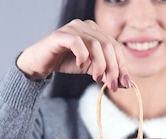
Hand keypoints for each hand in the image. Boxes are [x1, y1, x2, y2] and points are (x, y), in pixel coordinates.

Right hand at [16, 19, 130, 91]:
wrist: (40, 63)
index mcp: (96, 32)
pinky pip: (77, 42)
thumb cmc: (65, 62)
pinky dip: (83, 56)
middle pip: (108, 45)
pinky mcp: (61, 35)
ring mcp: (74, 28)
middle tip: (112, 85)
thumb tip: (124, 83)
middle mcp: (87, 26)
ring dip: (100, 65)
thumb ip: (106, 73)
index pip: (116, 47)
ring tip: (96, 79)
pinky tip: (81, 67)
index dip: (122, 66)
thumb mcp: (90, 69)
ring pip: (96, 44)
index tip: (125, 83)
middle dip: (113, 68)